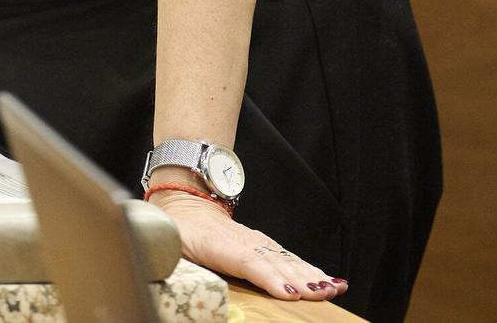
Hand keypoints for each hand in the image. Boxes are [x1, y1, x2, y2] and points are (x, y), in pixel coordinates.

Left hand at [148, 190, 346, 303]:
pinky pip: (289, 259)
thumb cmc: (176, 229)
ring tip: (333, 288)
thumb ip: (169, 253)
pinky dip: (310, 270)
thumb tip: (164, 264)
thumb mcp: (167, 240)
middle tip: (322, 293)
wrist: (185, 202)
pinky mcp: (264, 246)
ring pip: (287, 261)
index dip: (268, 277)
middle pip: (274, 263)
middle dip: (300, 280)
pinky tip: (327, 281)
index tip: (287, 291)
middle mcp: (242, 242)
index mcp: (217, 245)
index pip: (247, 262)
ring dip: (311, 276)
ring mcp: (256, 243)